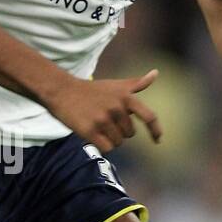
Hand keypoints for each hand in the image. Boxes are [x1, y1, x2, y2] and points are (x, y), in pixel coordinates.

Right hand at [48, 70, 162, 151]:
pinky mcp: (90, 131)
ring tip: (97, 125)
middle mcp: (116, 108)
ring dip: (109, 139)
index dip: (156, 130)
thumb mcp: (115, 85)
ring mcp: (103, 120)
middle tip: (104, 120)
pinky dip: (101, 145)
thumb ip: (137, 83)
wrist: (62, 91)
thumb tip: (156, 73)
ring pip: (117, 143)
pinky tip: (92, 134)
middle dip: (119, 131)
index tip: (158, 140)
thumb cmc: (91, 90)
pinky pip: (106, 148)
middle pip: (129, 134)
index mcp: (126, 97)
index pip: (149, 116)